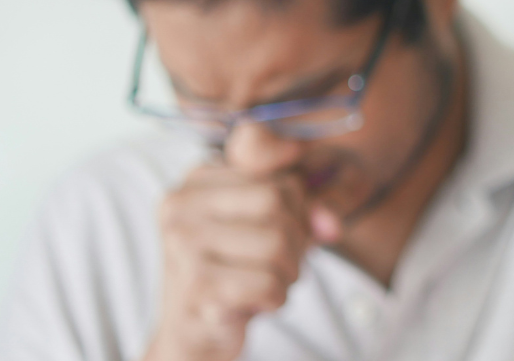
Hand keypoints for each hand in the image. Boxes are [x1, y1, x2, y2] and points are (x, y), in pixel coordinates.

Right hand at [144, 164, 337, 360]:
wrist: (193, 333)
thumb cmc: (234, 273)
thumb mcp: (267, 227)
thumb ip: (305, 211)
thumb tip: (331, 224)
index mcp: (197, 181)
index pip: (279, 181)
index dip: (300, 214)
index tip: (289, 237)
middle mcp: (182, 206)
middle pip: (276, 204)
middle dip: (296, 242)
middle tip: (283, 266)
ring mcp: (183, 244)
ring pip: (275, 243)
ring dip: (289, 273)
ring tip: (269, 283)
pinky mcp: (196, 285)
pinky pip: (268, 283)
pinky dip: (277, 298)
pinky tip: (258, 303)